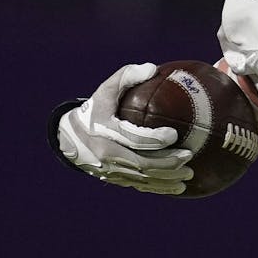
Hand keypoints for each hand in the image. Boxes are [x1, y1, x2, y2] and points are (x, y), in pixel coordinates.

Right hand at [56, 63, 193, 194]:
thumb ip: (127, 76)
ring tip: (188, 174)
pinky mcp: (115, 179)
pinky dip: (159, 188)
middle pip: (142, 163)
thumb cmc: (94, 110)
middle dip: (168, 162)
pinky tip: (177, 187)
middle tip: (189, 156)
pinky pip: (139, 186)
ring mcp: (110, 169)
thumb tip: (153, 69)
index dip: (154, 139)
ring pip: (143, 179)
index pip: (132, 138)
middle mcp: (106, 153)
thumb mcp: (105, 90)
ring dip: (168, 179)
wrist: (68, 137)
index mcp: (104, 130)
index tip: (174, 135)